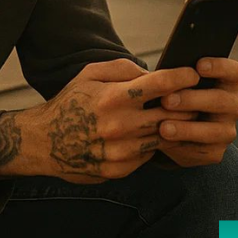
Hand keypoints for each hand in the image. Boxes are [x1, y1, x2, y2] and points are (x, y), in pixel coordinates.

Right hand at [34, 58, 199, 183]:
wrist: (44, 142)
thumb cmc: (69, 103)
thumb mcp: (88, 74)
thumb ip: (122, 68)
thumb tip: (152, 73)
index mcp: (114, 97)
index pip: (162, 85)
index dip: (183, 76)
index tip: (193, 74)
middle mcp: (121, 125)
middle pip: (173, 113)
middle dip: (186, 104)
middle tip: (191, 97)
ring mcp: (122, 151)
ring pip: (165, 136)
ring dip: (173, 126)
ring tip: (173, 117)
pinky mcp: (121, 169)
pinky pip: (149, 154)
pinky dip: (152, 144)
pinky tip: (147, 136)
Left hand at [153, 57, 237, 168]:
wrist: (168, 131)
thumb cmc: (172, 96)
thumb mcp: (173, 84)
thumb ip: (172, 75)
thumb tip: (148, 68)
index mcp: (225, 83)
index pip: (233, 71)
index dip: (219, 67)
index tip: (199, 66)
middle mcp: (231, 105)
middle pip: (221, 100)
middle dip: (192, 99)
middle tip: (166, 100)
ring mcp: (226, 130)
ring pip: (213, 129)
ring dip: (187, 127)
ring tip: (163, 127)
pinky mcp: (216, 151)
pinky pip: (202, 149)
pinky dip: (182, 144)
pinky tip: (165, 139)